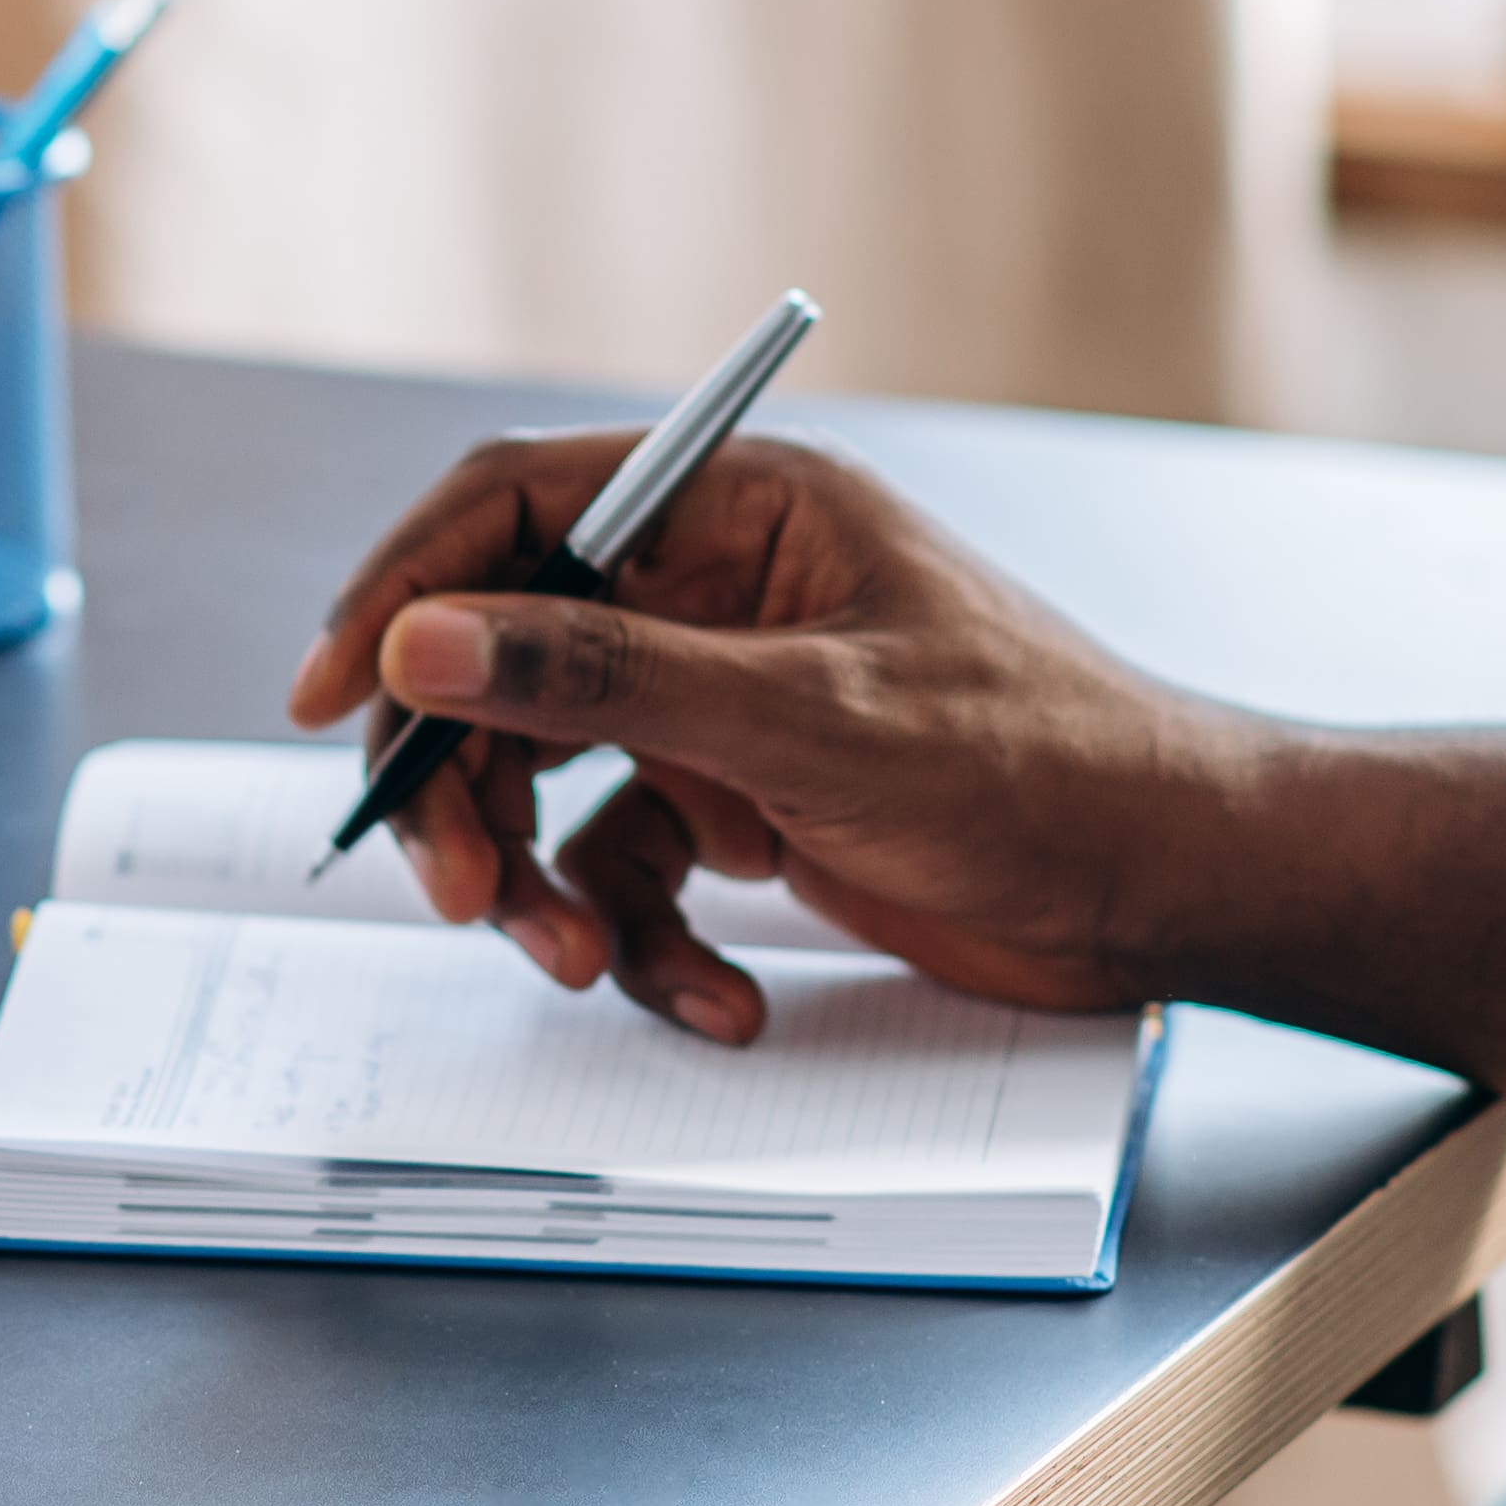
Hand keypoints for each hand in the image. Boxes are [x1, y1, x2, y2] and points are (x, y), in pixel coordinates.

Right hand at [283, 433, 1243, 1036]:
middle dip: (469, 789)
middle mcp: (718, 592)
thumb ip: (602, 676)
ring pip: (554, 785)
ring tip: (584, 961)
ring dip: (547, 887)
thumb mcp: (808, 719)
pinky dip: (649, 946)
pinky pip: (633, 872)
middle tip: (456, 890)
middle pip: (507, 666)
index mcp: (738, 508)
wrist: (1174, 892)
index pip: (514, 512)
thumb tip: (423, 640)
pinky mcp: (749, 808)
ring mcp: (728, 705)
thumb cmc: (1043, 767)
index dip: (402, 596)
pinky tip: (719, 997)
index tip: (331, 703)